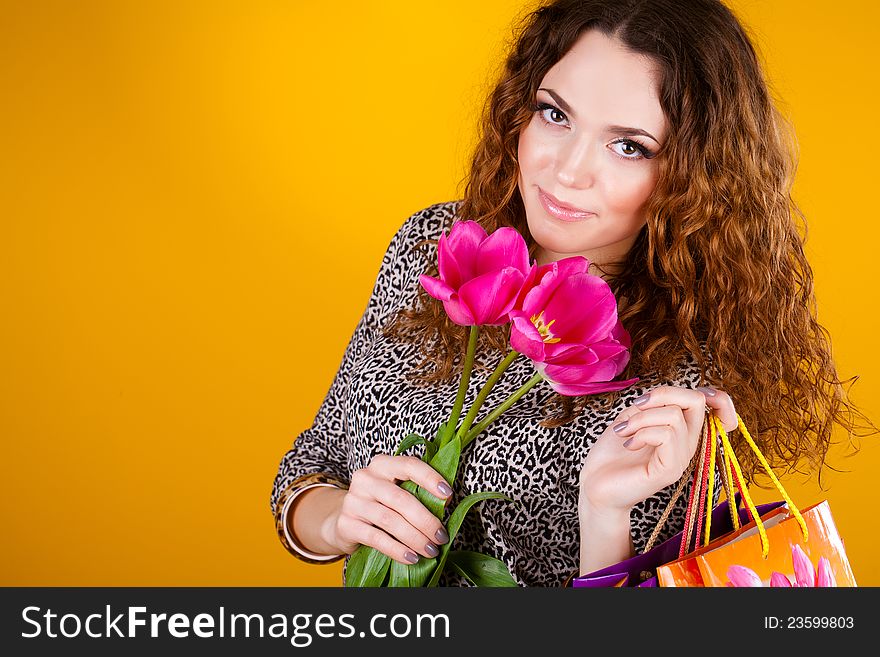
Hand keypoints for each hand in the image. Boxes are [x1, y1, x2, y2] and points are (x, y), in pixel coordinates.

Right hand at [329, 454, 451, 564]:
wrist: (344, 519)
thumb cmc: (379, 504)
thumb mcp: (397, 491)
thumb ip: (418, 492)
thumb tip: (445, 503)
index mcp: (382, 464)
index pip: (409, 465)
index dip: (430, 478)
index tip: (448, 494)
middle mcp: (365, 478)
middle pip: (401, 499)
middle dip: (426, 520)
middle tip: (441, 536)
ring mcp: (353, 501)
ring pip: (390, 520)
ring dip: (415, 538)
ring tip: (430, 550)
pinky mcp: (346, 524)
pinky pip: (376, 538)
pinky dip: (397, 550)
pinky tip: (411, 557)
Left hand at [579, 385, 736, 515]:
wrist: (594, 484)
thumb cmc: (611, 452)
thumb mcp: (632, 416)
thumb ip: (654, 403)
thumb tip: (667, 393)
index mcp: (682, 430)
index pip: (719, 408)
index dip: (712, 394)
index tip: (678, 395)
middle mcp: (688, 444)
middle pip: (697, 401)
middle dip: (662, 393)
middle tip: (636, 406)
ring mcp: (681, 459)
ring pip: (674, 416)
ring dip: (641, 418)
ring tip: (624, 431)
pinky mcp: (670, 471)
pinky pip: (666, 435)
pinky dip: (641, 433)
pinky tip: (629, 444)